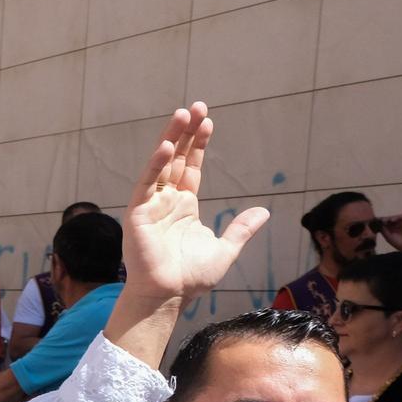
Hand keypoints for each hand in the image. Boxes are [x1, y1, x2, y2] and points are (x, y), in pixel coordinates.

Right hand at [124, 103, 269, 303]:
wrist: (170, 295)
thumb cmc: (192, 277)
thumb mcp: (225, 249)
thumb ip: (241, 229)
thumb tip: (264, 211)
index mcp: (184, 207)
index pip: (191, 167)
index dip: (200, 144)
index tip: (209, 121)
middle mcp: (166, 202)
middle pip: (176, 159)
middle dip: (186, 132)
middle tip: (195, 106)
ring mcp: (151, 206)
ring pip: (161, 165)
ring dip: (171, 138)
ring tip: (182, 114)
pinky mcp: (138, 214)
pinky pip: (147, 184)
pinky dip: (156, 165)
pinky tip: (167, 147)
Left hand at [380, 213, 401, 256]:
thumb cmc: (398, 243)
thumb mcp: (388, 236)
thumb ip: (383, 230)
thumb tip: (378, 224)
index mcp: (390, 228)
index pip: (384, 223)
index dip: (380, 222)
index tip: (374, 221)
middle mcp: (396, 225)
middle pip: (389, 219)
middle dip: (383, 219)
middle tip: (378, 220)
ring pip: (394, 217)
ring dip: (389, 218)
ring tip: (384, 220)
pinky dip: (396, 217)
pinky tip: (391, 220)